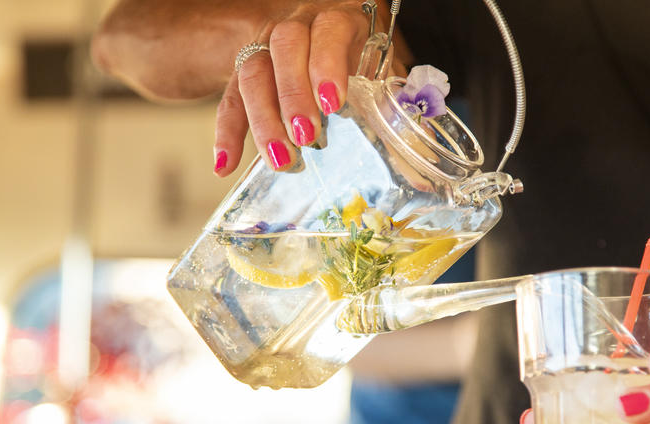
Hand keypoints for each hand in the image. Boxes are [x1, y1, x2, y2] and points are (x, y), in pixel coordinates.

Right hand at [93, 0, 410, 176]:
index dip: (328, 64)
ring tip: (279, 158)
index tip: (334, 103)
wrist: (319, 44)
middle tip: (305, 136)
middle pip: (284, 49)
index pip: (329, 31)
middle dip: (293, 94)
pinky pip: (228, 101)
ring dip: (264, 118)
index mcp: (338, 23)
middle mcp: (297, 28)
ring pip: (253, 74)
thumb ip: (398, 122)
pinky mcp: (242, 77)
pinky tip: (225, 165)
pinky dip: (227, 133)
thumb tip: (424, 174)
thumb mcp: (381, 84)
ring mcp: (265, 51)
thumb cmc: (358, 66)